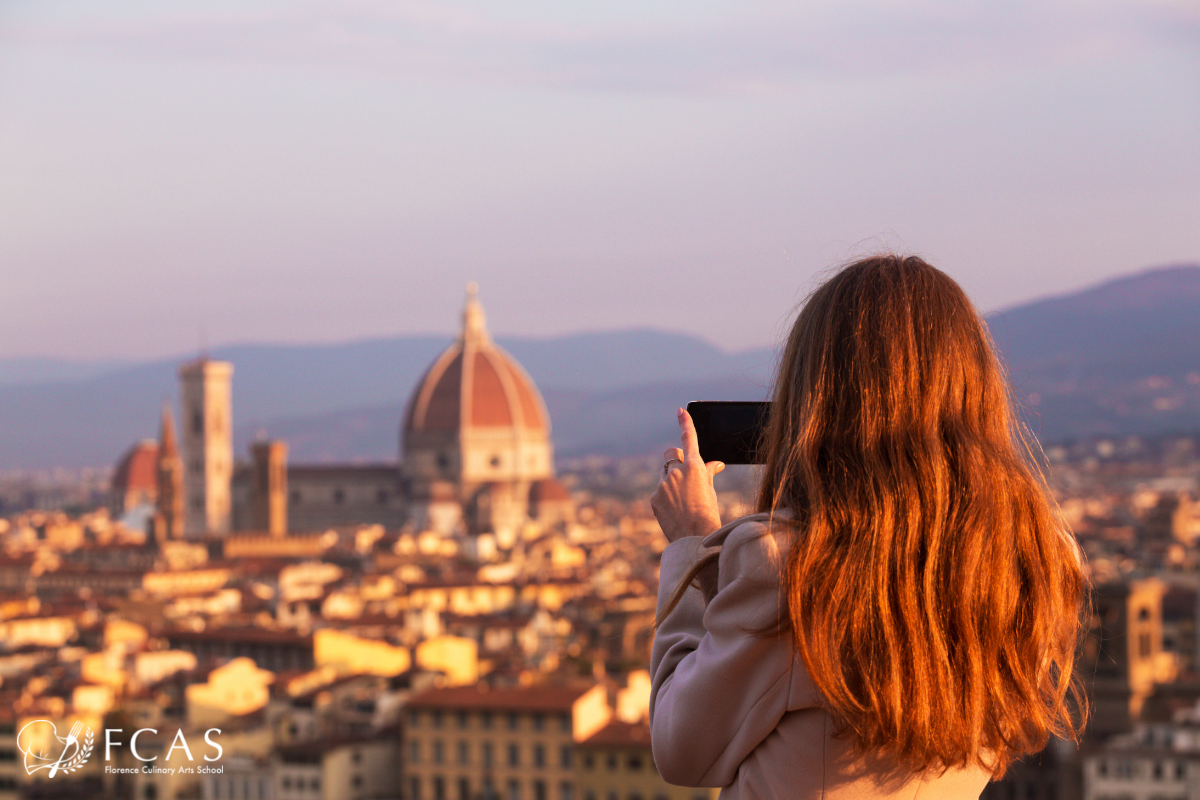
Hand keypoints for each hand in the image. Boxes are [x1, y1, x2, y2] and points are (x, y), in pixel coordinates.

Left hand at [651, 408, 724, 542]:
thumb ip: (707, 473)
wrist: (695, 537)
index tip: (679, 410)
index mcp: (693, 467)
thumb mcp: (710, 490)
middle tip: (684, 475)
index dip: (685, 422)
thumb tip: (714, 463)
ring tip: (683, 503)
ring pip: (665, 476)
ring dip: (672, 483)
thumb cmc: (708, 513)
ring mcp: (663, 484)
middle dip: (675, 460)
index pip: (689, 438)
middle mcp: (676, 472)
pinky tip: (675, 511)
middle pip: (671, 455)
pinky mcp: (654, 497)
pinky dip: (665, 498)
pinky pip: (659, 492)